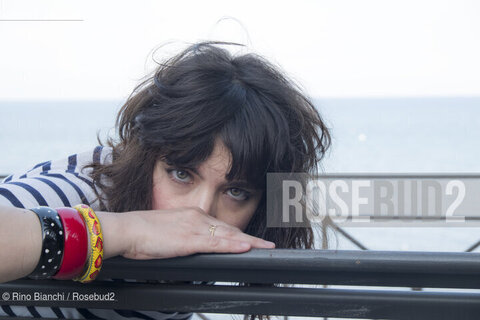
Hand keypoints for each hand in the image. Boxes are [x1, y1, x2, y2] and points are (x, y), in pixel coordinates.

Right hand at [118, 207, 274, 259]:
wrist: (127, 229)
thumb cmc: (143, 232)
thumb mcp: (169, 231)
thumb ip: (185, 236)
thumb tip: (193, 245)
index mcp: (193, 215)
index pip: (222, 226)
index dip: (239, 233)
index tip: (252, 239)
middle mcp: (197, 218)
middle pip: (230, 229)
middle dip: (250, 238)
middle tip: (267, 245)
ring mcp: (195, 228)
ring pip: (228, 235)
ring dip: (249, 242)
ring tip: (266, 248)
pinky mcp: (189, 239)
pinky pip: (216, 243)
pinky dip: (232, 245)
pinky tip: (245, 247)